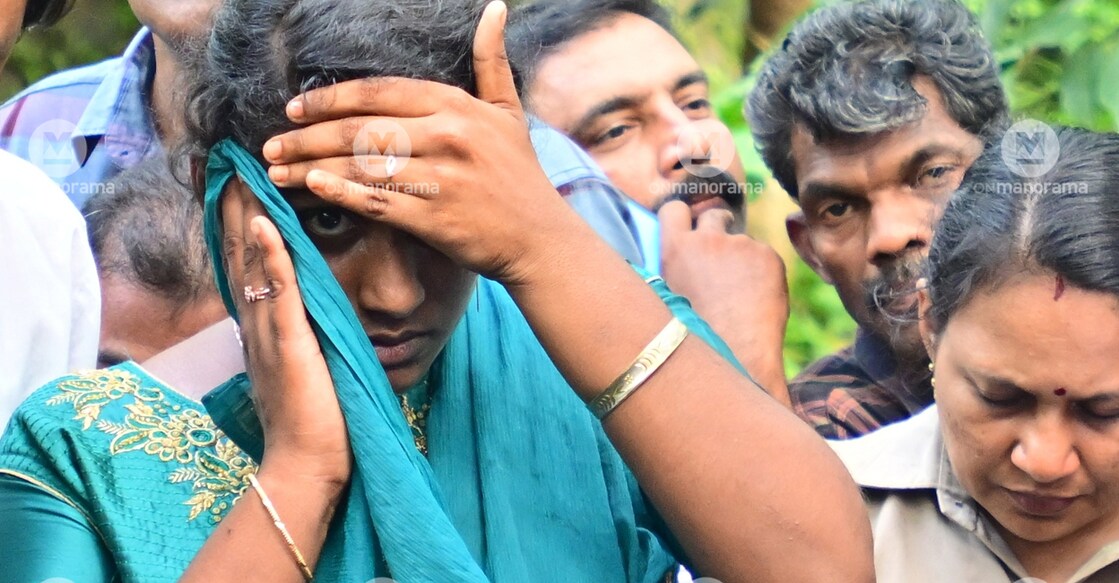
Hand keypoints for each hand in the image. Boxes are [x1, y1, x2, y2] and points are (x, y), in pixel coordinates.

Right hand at [221, 179, 351, 487]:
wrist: (309, 466)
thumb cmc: (317, 421)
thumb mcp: (308, 364)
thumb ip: (304, 332)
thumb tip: (316, 306)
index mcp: (264, 329)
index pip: (249, 266)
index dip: (242, 224)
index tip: (240, 183)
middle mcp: (258, 325)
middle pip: (241, 255)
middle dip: (236, 207)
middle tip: (231, 161)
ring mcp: (270, 333)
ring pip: (253, 265)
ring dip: (247, 217)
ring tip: (242, 174)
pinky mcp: (290, 345)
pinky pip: (279, 294)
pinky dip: (271, 258)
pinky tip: (268, 224)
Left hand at [258, 1, 577, 285]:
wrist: (540, 238)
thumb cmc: (519, 176)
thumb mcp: (508, 111)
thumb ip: (491, 61)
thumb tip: (494, 8)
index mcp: (456, 106)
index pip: (378, 93)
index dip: (330, 100)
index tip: (294, 109)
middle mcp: (446, 136)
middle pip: (359, 129)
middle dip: (306, 137)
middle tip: (270, 147)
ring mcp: (441, 177)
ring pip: (361, 166)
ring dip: (311, 169)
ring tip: (277, 174)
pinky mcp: (435, 217)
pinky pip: (377, 201)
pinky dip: (342, 194)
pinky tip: (314, 190)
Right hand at [659, 202, 790, 404]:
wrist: (736, 355)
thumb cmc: (695, 337)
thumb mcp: (667, 299)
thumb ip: (675, 270)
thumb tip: (684, 260)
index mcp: (675, 249)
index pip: (675, 209)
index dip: (683, 217)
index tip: (689, 227)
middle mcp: (707, 239)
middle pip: (714, 215)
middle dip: (718, 228)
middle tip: (722, 256)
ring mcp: (740, 244)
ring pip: (742, 242)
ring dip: (741, 259)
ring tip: (739, 297)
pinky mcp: (768, 255)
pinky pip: (764, 257)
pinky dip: (762, 274)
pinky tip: (757, 301)